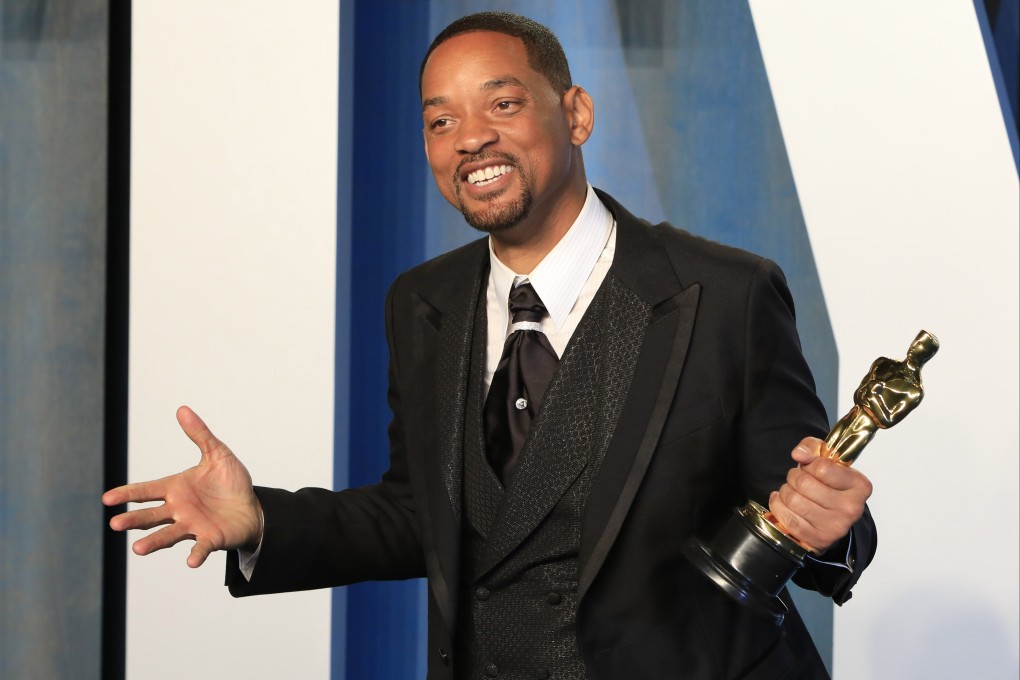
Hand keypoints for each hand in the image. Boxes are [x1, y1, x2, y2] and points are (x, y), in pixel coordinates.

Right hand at [102, 406, 263, 567]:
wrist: (253, 507)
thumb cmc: (231, 483)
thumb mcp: (217, 454)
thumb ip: (199, 435)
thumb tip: (182, 409)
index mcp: (176, 488)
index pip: (146, 490)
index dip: (127, 494)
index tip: (107, 499)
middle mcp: (178, 510)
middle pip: (151, 515)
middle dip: (134, 519)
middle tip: (116, 524)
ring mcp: (192, 526)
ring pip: (168, 535)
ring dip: (154, 542)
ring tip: (138, 549)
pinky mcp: (210, 539)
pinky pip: (201, 548)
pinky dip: (196, 555)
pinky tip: (191, 562)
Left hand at [768, 437, 872, 551]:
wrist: (831, 519)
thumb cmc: (828, 486)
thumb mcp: (826, 460)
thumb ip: (813, 447)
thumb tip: (798, 454)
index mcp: (859, 486)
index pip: (822, 467)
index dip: (809, 464)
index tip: (811, 468)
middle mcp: (851, 508)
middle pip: (804, 483)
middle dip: (793, 477)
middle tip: (797, 479)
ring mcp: (835, 527)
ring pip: (793, 499)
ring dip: (784, 491)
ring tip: (792, 491)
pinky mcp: (817, 540)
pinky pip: (787, 518)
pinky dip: (778, 506)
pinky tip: (782, 503)